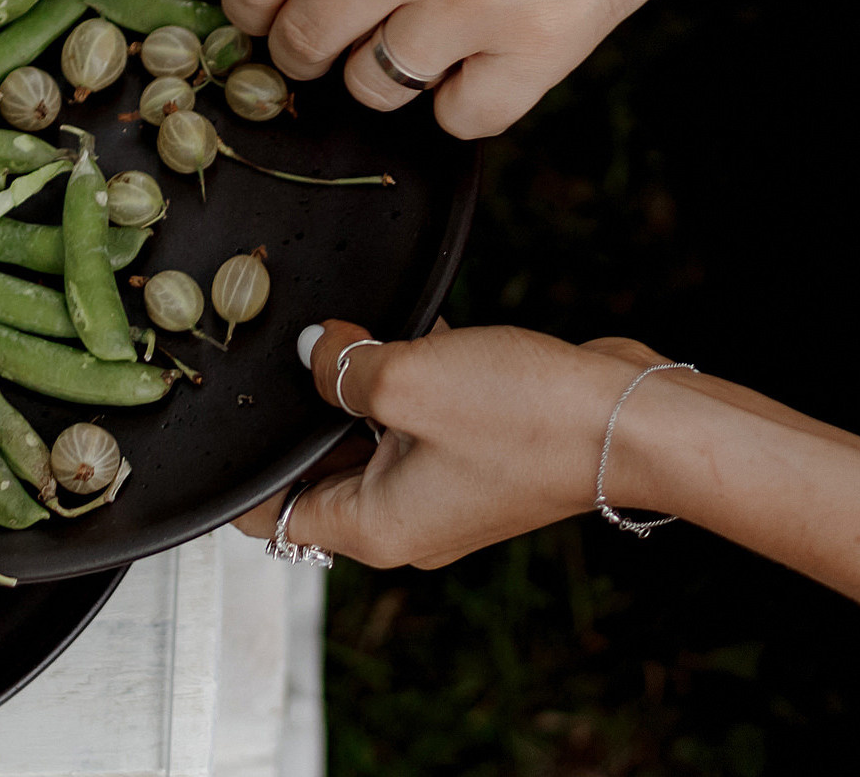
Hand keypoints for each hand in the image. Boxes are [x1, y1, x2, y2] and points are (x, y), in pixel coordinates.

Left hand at [220, 0, 814, 137]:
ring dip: (391, 68)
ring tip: (434, 23)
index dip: (252, 5)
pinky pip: (459, 116)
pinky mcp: (536, 47)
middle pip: (303, 41)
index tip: (265, 14)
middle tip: (334, 36)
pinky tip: (485, 51)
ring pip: (374, 87)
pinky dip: (465, 96)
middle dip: (309, 47)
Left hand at [234, 320, 676, 568]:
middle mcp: (404, 521)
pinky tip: (420, 330)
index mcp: (373, 529)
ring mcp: (443, 489)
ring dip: (363, 382)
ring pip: (371, 434)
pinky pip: (421, 416)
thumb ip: (342, 364)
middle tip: (296, 347)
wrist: (629, 421)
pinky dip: (412, 377)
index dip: (245, 466)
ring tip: (360, 332)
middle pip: (320, 469)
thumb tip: (313, 347)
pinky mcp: (477, 454)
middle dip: (307, 408)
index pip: (273, 515)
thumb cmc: (526, 419)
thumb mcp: (408, 378)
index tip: (229, 412)